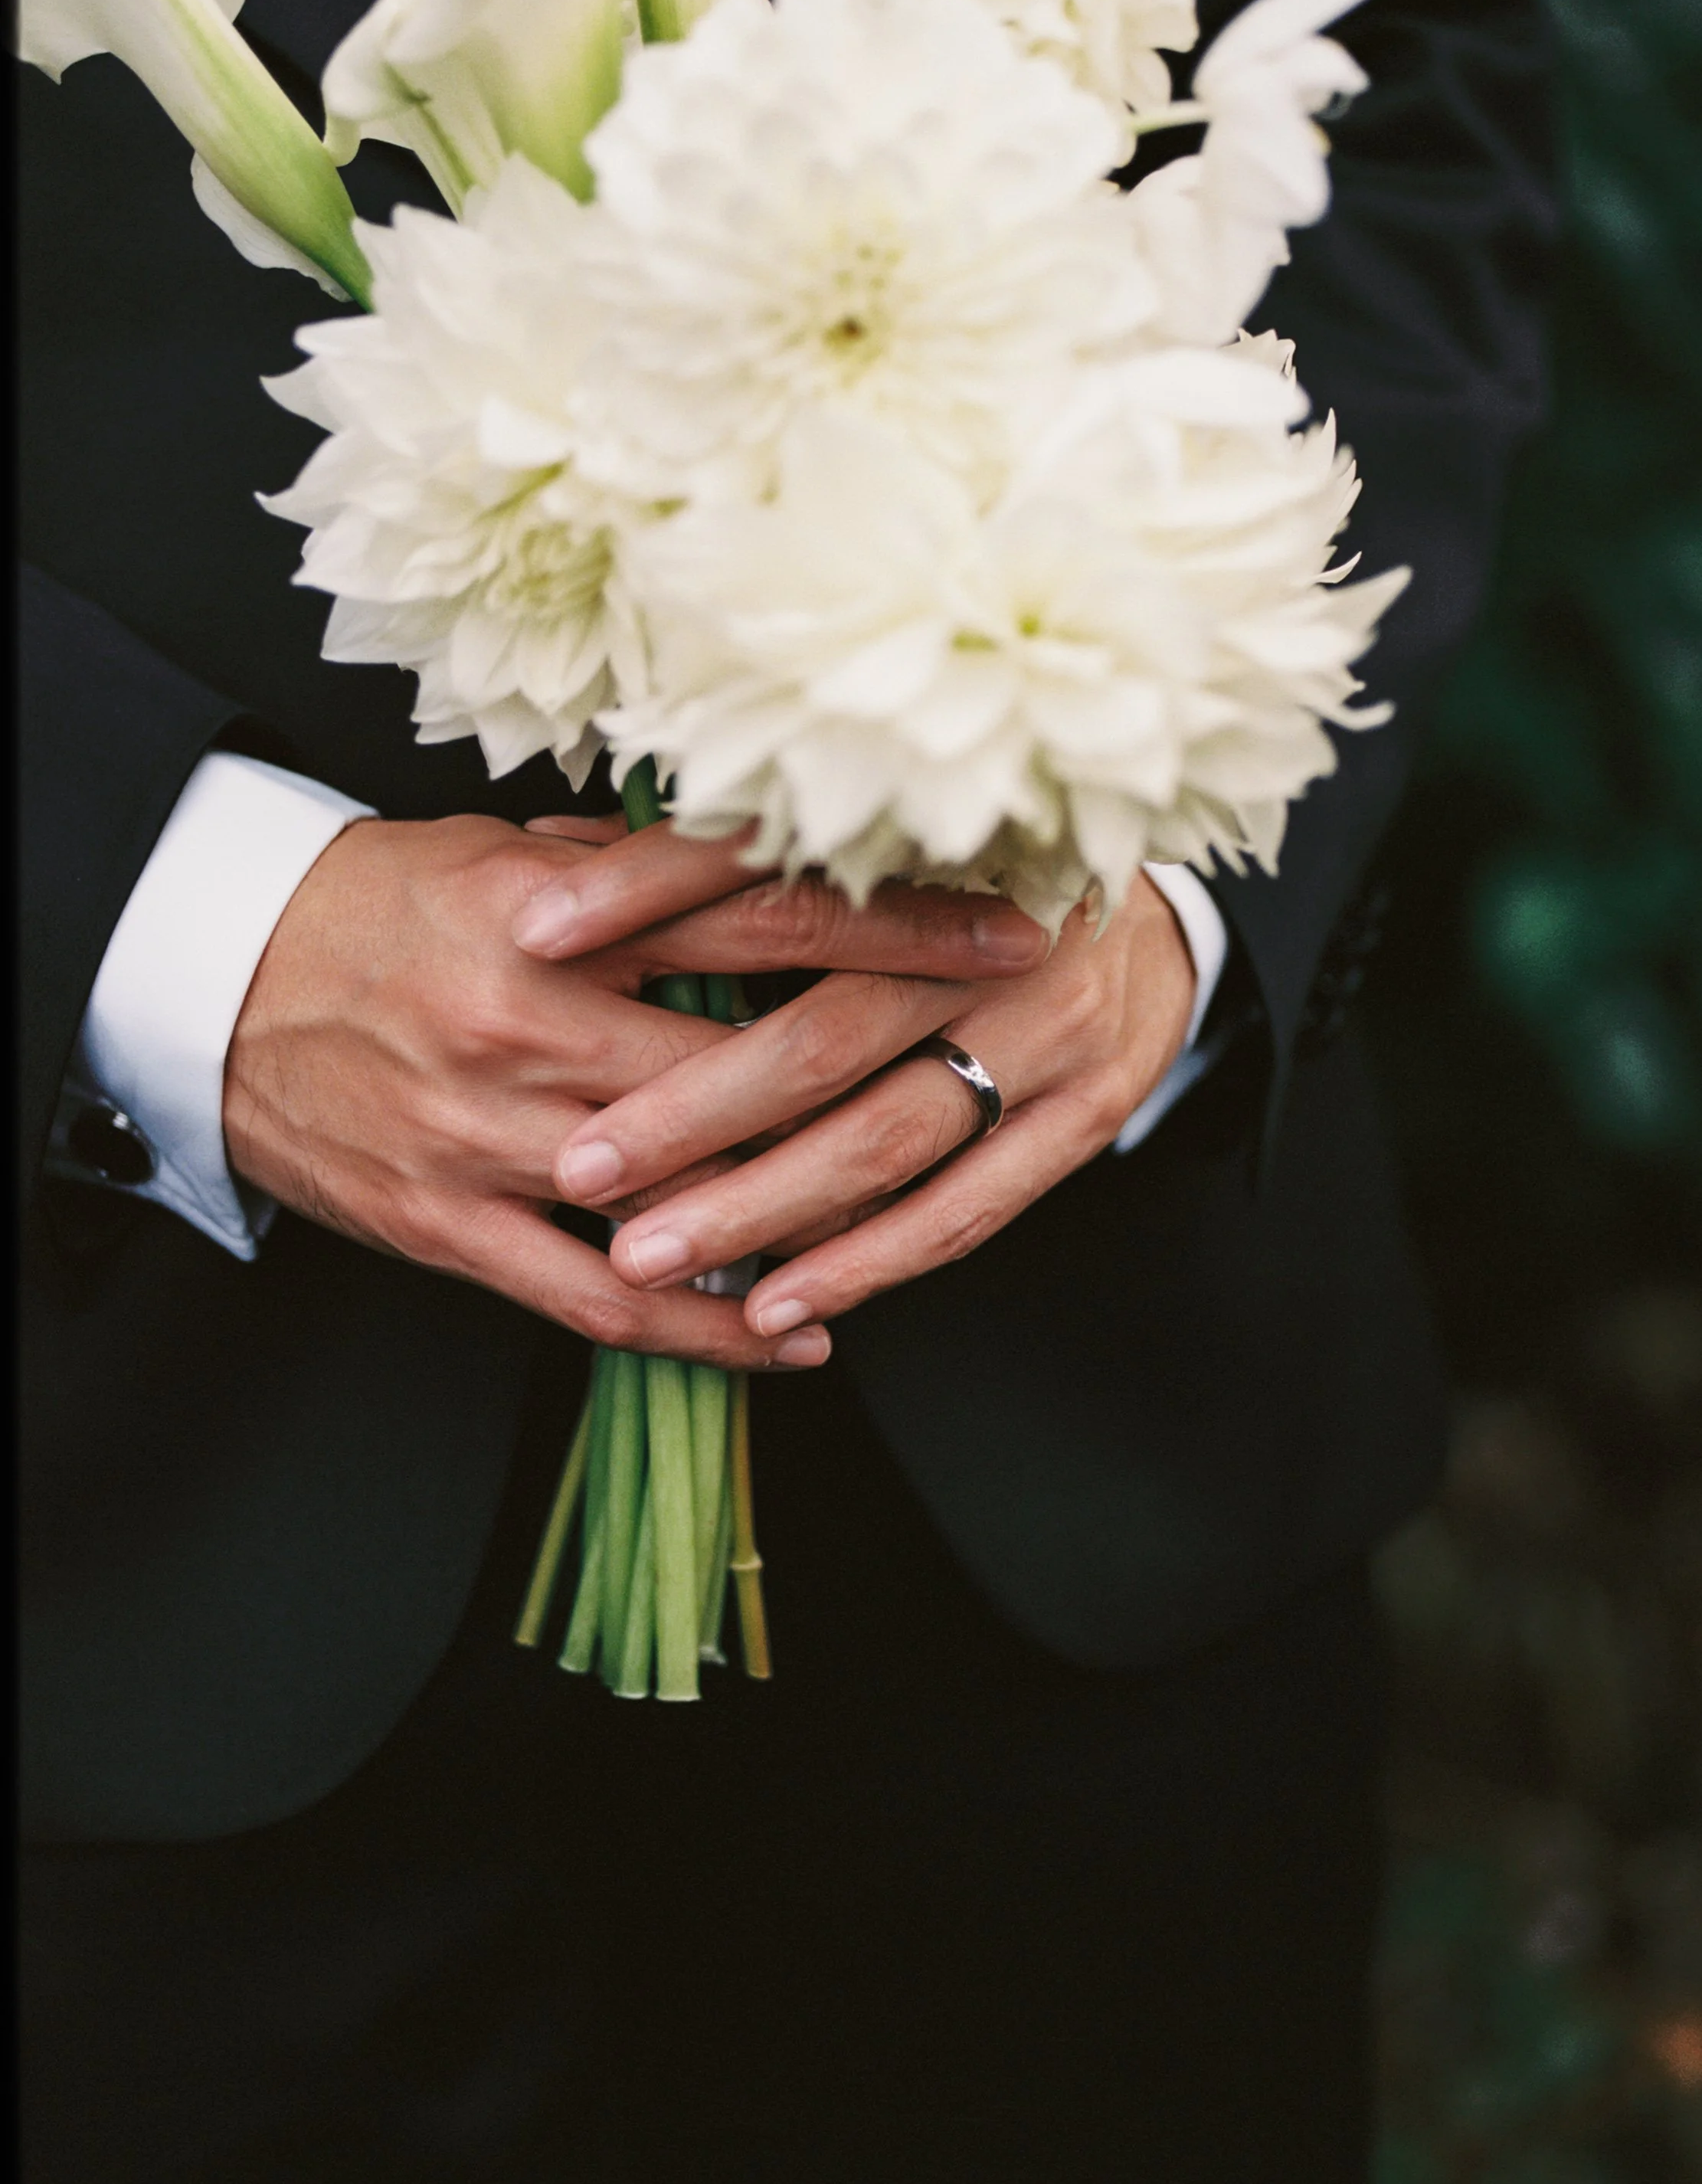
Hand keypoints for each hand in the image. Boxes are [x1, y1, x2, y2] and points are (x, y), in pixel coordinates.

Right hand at [223, 812, 1047, 1366]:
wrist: (210, 980)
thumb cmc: (370, 904)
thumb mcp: (492, 851)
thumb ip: (627, 865)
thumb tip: (744, 844)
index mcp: (552, 912)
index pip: (764, 911)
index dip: (899, 924)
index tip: (1010, 925)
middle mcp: (530, 1022)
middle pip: (751, 1056)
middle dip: (891, 1062)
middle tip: (1008, 1055)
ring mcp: (491, 1135)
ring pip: (688, 1191)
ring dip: (815, 1211)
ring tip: (932, 1214)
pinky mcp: (452, 1224)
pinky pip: (596, 1300)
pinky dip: (703, 1331)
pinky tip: (795, 1339)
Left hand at [546, 874, 1196, 1333]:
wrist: (1156, 907)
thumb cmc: (972, 866)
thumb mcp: (872, 832)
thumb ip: (725, 851)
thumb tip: (556, 856)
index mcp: (935, 842)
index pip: (769, 862)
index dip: (648, 891)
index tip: (532, 931)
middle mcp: (997, 933)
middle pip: (824, 1029)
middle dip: (692, 1107)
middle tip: (580, 1165)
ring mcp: (1053, 1027)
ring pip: (888, 1135)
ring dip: (763, 1206)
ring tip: (648, 1255)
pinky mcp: (1090, 1109)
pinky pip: (968, 1205)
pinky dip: (868, 1261)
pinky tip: (779, 1303)